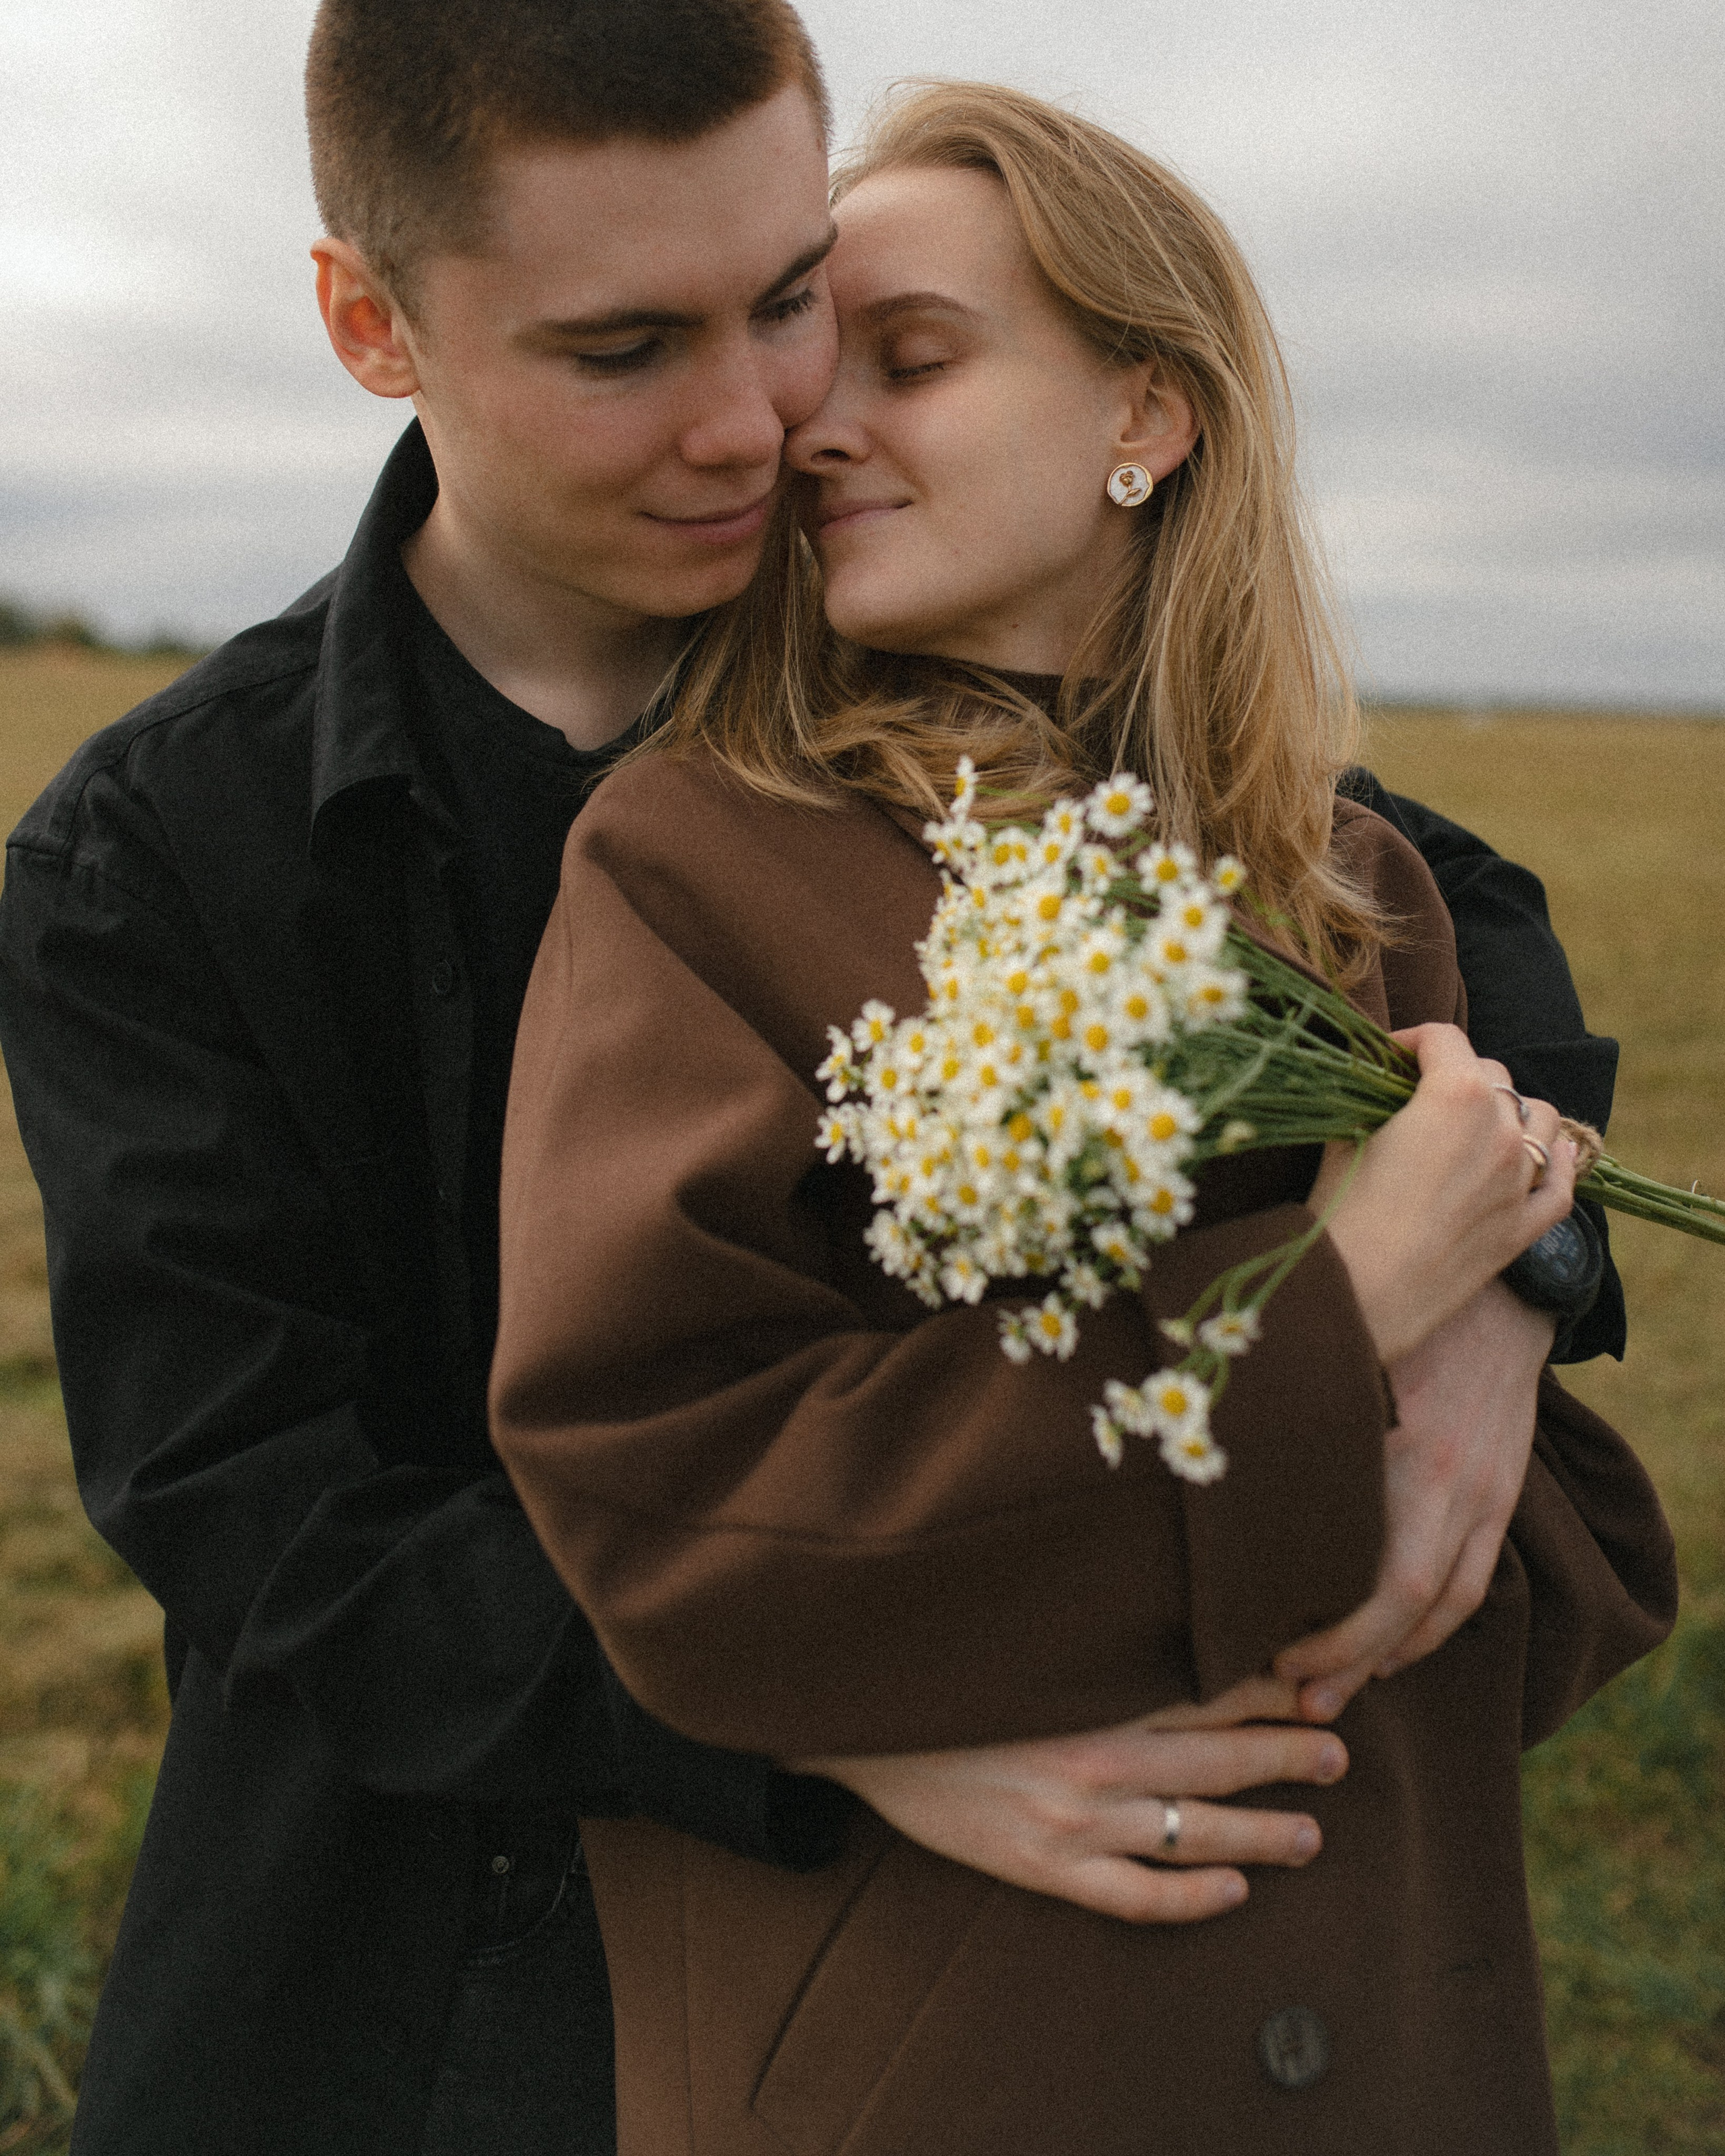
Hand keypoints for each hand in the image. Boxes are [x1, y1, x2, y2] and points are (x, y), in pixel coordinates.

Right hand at [792, 1675, 1346, 1923]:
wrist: (859, 1719)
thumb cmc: (949, 1669)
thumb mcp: (1026, 1636)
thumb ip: (1096, 1635)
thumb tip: (1165, 1613)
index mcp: (1093, 1690)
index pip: (1206, 1689)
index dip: (1269, 1690)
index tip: (1317, 1684)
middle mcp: (1094, 1755)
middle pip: (1217, 1761)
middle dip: (1286, 1758)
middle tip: (1338, 1756)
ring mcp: (1072, 1819)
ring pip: (1193, 1835)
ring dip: (1262, 1836)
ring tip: (1310, 1836)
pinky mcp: (1042, 1867)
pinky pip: (1134, 1897)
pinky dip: (1190, 1899)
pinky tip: (1232, 1894)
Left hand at [1274, 1277, 1554, 1719]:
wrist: (1497, 1295)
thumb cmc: (1393, 1316)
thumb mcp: (1339, 1352)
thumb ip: (1288, 1407)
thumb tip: (1207, 1445)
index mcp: (1396, 1445)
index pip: (1363, 1566)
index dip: (1319, 1624)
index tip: (1260, 1647)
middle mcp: (1446, 1479)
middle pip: (1400, 1600)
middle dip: (1345, 1658)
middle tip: (1290, 1694)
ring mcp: (1483, 1493)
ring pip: (1442, 1605)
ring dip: (1389, 1658)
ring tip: (1334, 1692)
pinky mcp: (1502, 1496)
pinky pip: (1473, 1584)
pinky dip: (1434, 1630)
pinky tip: (1395, 1652)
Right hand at [1310, 1024, 1576, 1364]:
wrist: (1360, 1297)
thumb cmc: (1340, 1215)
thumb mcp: (1342, 1138)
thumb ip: (1367, 1101)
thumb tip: (1370, 1086)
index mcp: (1456, 1096)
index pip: (1443, 1038)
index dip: (1410, 1040)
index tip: (1387, 1059)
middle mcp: (1501, 1130)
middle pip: (1492, 1074)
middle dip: (1456, 1074)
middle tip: (1418, 1096)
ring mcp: (1521, 1180)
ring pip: (1541, 1117)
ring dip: (1511, 1110)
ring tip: (1478, 1123)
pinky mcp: (1525, 1227)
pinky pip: (1560, 1182)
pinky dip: (1555, 1162)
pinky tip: (1546, 1155)